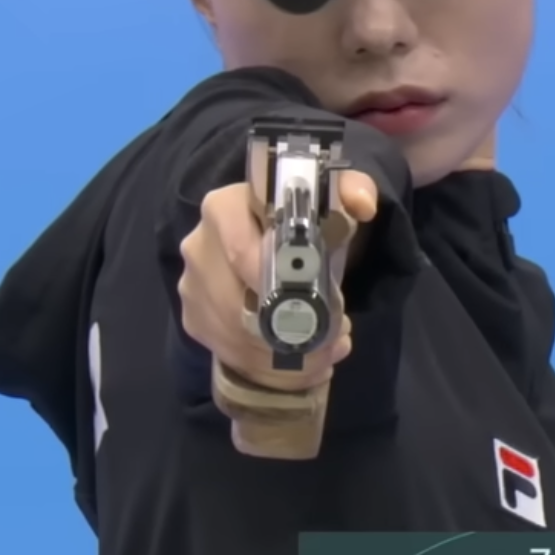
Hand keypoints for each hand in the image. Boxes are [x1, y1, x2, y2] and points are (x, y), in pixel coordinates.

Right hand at [177, 170, 379, 392]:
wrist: (268, 236)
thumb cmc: (300, 217)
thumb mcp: (329, 195)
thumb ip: (352, 189)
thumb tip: (362, 206)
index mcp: (224, 209)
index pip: (239, 249)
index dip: (271, 281)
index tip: (307, 301)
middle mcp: (199, 246)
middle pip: (235, 301)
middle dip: (286, 328)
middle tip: (333, 335)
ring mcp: (191, 285)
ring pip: (234, 334)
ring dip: (282, 353)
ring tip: (324, 351)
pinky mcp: (194, 318)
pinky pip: (228, 352)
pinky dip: (265, 365)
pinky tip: (297, 361)